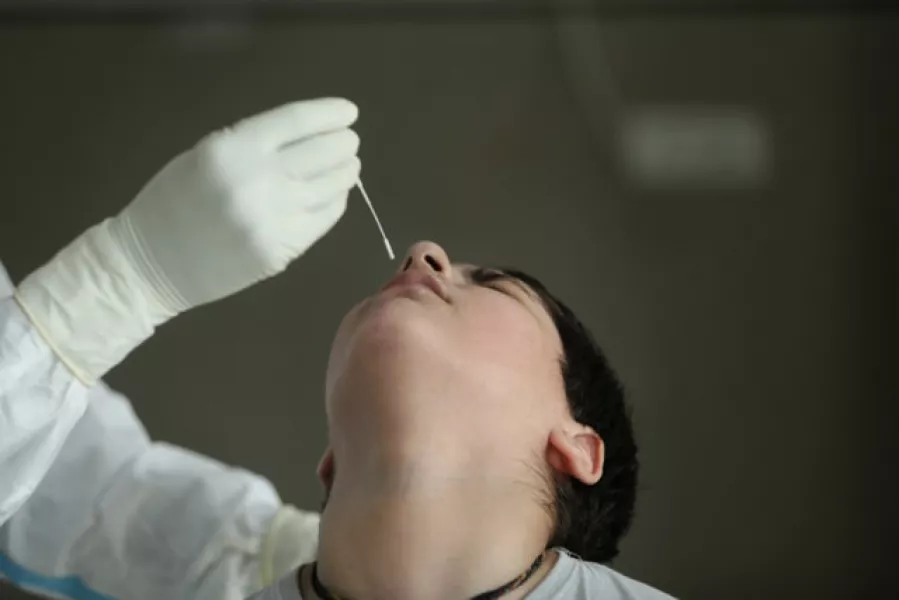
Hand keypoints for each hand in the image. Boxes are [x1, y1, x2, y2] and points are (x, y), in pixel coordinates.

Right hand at [112, 97, 360, 311]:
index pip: (297, 121)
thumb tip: (311, 136)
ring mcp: (273, 218)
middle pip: (324, 153)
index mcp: (233, 148)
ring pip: (331, 187)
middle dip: (343, 143)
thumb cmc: (174, 202)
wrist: (151, 264)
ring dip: (346, 173)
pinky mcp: (282, 250)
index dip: (330, 113)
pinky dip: (335, 202)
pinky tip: (334, 194)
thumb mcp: (206, 155)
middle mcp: (258, 180)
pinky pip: (324, 219)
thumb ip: (256, 144)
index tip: (349, 112)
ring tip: (348, 166)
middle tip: (349, 142)